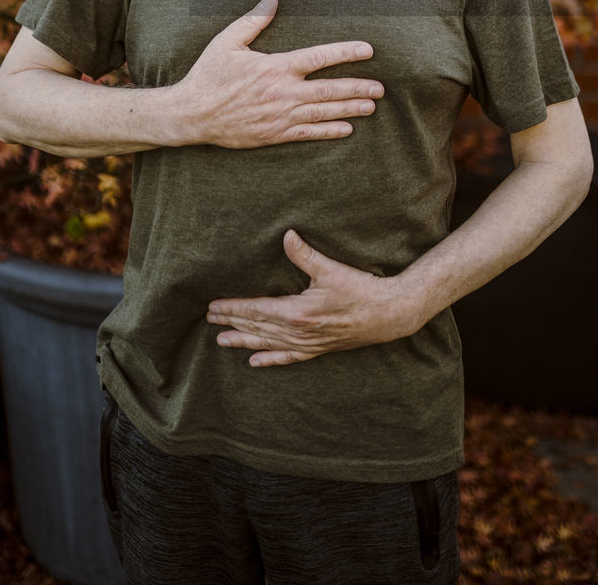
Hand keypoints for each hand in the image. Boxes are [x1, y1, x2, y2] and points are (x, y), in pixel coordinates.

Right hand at [175, 0, 383, 147]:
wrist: (192, 114)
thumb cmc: (208, 75)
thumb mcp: (227, 41)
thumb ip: (254, 20)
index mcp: (275, 67)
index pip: (319, 57)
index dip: (346, 53)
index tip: (368, 49)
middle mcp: (283, 92)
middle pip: (330, 89)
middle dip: (358, 86)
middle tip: (381, 87)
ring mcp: (281, 115)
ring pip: (324, 112)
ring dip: (350, 108)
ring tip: (371, 106)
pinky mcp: (274, 134)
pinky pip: (308, 133)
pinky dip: (329, 131)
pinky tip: (347, 129)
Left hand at [206, 230, 414, 366]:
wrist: (388, 315)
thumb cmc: (360, 290)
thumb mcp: (331, 269)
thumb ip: (305, 255)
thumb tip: (287, 236)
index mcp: (297, 313)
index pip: (256, 310)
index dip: (233, 309)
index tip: (213, 307)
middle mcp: (298, 332)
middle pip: (257, 328)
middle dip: (232, 324)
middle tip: (210, 321)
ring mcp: (307, 344)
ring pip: (268, 344)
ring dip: (244, 341)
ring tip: (222, 342)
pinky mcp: (318, 349)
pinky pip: (288, 357)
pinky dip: (270, 359)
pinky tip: (255, 361)